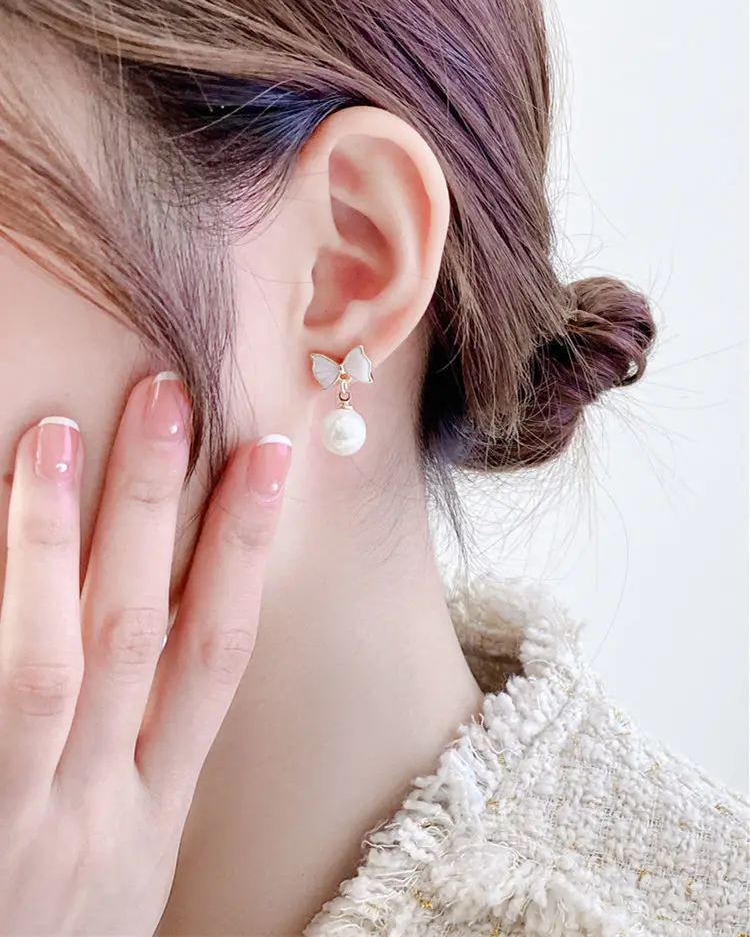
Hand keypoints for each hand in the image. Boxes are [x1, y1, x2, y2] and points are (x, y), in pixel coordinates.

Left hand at [0, 373, 291, 936]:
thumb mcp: (123, 864)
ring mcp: (32, 818)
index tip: (270, 458)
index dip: (248, 548)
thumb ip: (138, 760)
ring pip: (54, 659)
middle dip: (159, 510)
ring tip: (59, 437)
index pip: (219, 653)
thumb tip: (152, 626)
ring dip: (58, 541)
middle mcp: (105, 807)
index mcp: (156, 811)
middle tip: (166, 399)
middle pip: (143, 632)